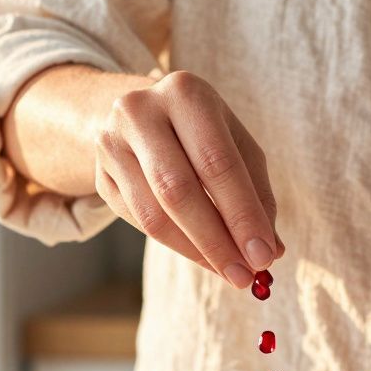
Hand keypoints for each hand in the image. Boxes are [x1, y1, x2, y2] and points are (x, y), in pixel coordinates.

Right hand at [93, 70, 282, 286]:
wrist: (141, 115)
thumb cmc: (201, 132)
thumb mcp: (236, 144)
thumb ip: (257, 194)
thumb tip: (270, 250)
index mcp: (184, 93)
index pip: (217, 163)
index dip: (242, 214)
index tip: (264, 256)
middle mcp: (139, 111)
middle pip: (178, 191)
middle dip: (216, 241)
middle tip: (245, 276)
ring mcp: (111, 144)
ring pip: (154, 215)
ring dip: (196, 252)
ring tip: (228, 272)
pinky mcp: (100, 176)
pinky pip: (139, 223)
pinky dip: (176, 245)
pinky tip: (202, 255)